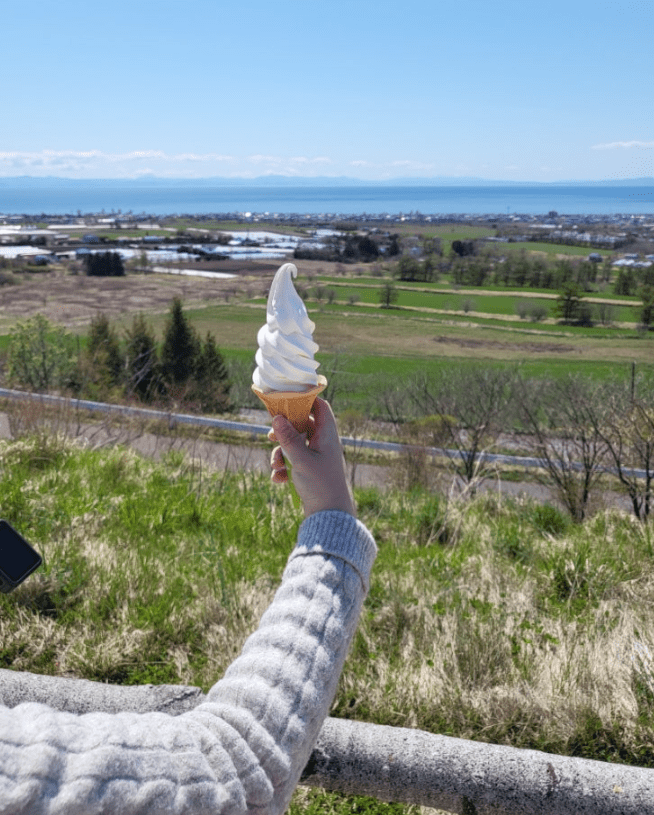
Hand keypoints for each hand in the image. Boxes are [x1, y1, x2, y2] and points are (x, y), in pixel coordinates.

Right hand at [268, 398, 355, 517]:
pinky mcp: (310, 470)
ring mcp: (317, 457)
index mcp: (327, 436)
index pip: (320, 407)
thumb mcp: (301, 460)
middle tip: (271, 436)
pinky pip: (293, 461)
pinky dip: (284, 468)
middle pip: (302, 425)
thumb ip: (288, 438)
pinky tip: (278, 479)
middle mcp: (324, 443)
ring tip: (275, 465)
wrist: (329, 517)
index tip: (286, 400)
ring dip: (281, 453)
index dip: (305, 400)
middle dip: (284, 432)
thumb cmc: (320, 486)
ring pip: (295, 444)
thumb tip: (277, 417)